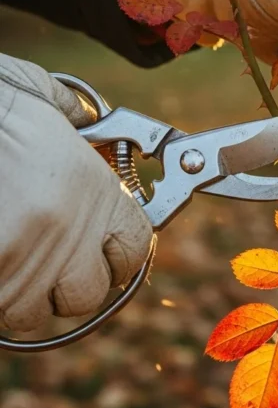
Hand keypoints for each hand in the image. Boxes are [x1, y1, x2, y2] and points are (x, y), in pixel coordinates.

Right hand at [0, 55, 151, 331]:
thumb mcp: (41, 96)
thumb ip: (74, 121)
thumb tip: (86, 123)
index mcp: (93, 188)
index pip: (135, 249)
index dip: (119, 253)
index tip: (105, 251)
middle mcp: (65, 232)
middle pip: (86, 294)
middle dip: (67, 283)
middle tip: (46, 258)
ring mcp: (21, 262)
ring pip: (31, 311)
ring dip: (21, 292)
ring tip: (7, 255)